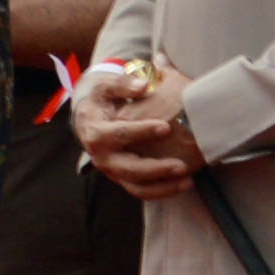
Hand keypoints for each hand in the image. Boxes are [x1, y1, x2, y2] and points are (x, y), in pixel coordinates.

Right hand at [75, 56, 204, 198]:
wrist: (86, 117)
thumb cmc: (100, 98)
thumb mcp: (105, 85)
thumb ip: (123, 83)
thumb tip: (144, 85)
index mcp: (96, 133)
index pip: (120, 134)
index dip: (142, 131)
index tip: (166, 126)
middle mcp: (102, 157)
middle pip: (129, 168)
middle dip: (156, 169)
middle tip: (181, 165)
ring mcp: (112, 171)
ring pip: (136, 187)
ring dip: (163, 187)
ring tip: (188, 181)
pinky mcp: (122, 178)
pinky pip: (142, 191)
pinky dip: (162, 191)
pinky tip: (184, 184)